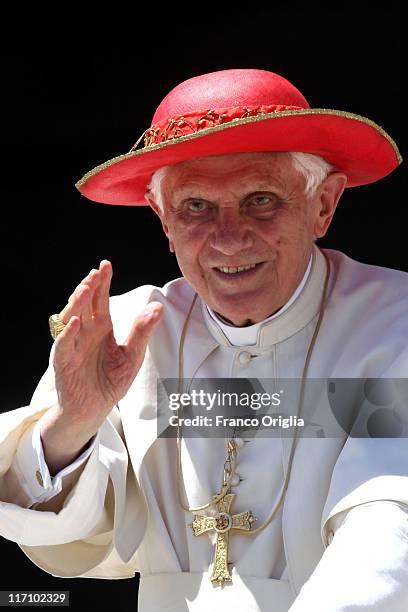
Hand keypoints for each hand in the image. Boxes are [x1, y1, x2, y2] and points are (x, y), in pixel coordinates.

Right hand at [41, 260, 162, 470]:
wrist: (94, 409)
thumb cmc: (111, 380)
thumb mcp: (133, 354)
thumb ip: (142, 331)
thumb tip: (157, 307)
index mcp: (101, 327)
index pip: (100, 300)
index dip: (102, 283)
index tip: (106, 265)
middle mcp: (85, 332)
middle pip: (84, 304)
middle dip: (89, 288)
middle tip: (97, 273)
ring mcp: (72, 345)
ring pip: (70, 318)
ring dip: (77, 303)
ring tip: (86, 289)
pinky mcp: (64, 362)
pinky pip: (63, 345)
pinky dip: (68, 334)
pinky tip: (75, 323)